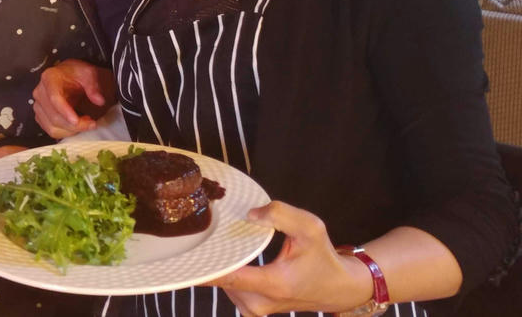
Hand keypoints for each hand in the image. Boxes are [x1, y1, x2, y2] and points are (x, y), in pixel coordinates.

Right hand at [32, 59, 115, 138]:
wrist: (69, 76)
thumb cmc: (76, 74)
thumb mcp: (88, 73)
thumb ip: (93, 86)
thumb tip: (99, 100)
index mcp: (49, 78)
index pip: (54, 98)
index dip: (65, 111)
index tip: (77, 121)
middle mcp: (40, 92)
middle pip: (54, 116)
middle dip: (74, 125)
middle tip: (91, 123)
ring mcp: (39, 105)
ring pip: (52, 127)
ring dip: (71, 130)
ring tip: (86, 123)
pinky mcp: (41, 116)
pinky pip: (52, 131)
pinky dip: (66, 132)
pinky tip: (77, 126)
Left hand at [208, 201, 370, 315]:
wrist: (337, 288)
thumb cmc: (322, 257)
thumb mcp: (310, 227)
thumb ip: (281, 214)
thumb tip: (251, 214)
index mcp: (273, 283)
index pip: (228, 276)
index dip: (203, 265)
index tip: (184, 253)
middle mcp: (260, 302)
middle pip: (219, 279)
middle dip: (207, 258)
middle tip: (197, 234)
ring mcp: (255, 308)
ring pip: (222, 284)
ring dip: (217, 264)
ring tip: (214, 243)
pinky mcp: (252, 308)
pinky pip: (228, 288)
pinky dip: (225, 272)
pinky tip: (225, 256)